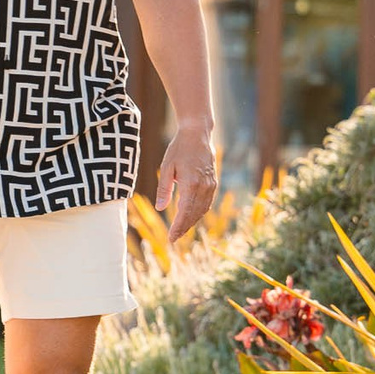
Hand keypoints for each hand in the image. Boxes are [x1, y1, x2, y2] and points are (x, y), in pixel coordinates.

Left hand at [154, 120, 217, 243]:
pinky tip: (190, 216)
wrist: (197, 134)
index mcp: (191, 183)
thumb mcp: (166, 167)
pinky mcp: (213, 182)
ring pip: (202, 210)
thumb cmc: (179, 149)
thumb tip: (161, 208)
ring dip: (192, 222)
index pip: (185, 212)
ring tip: (180, 230)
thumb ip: (164, 189)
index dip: (178, 227)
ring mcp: (211, 185)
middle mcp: (204, 186)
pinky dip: (199, 212)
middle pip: (194, 214)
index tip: (171, 238)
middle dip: (184, 228)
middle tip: (173, 239)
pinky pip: (207, 203)